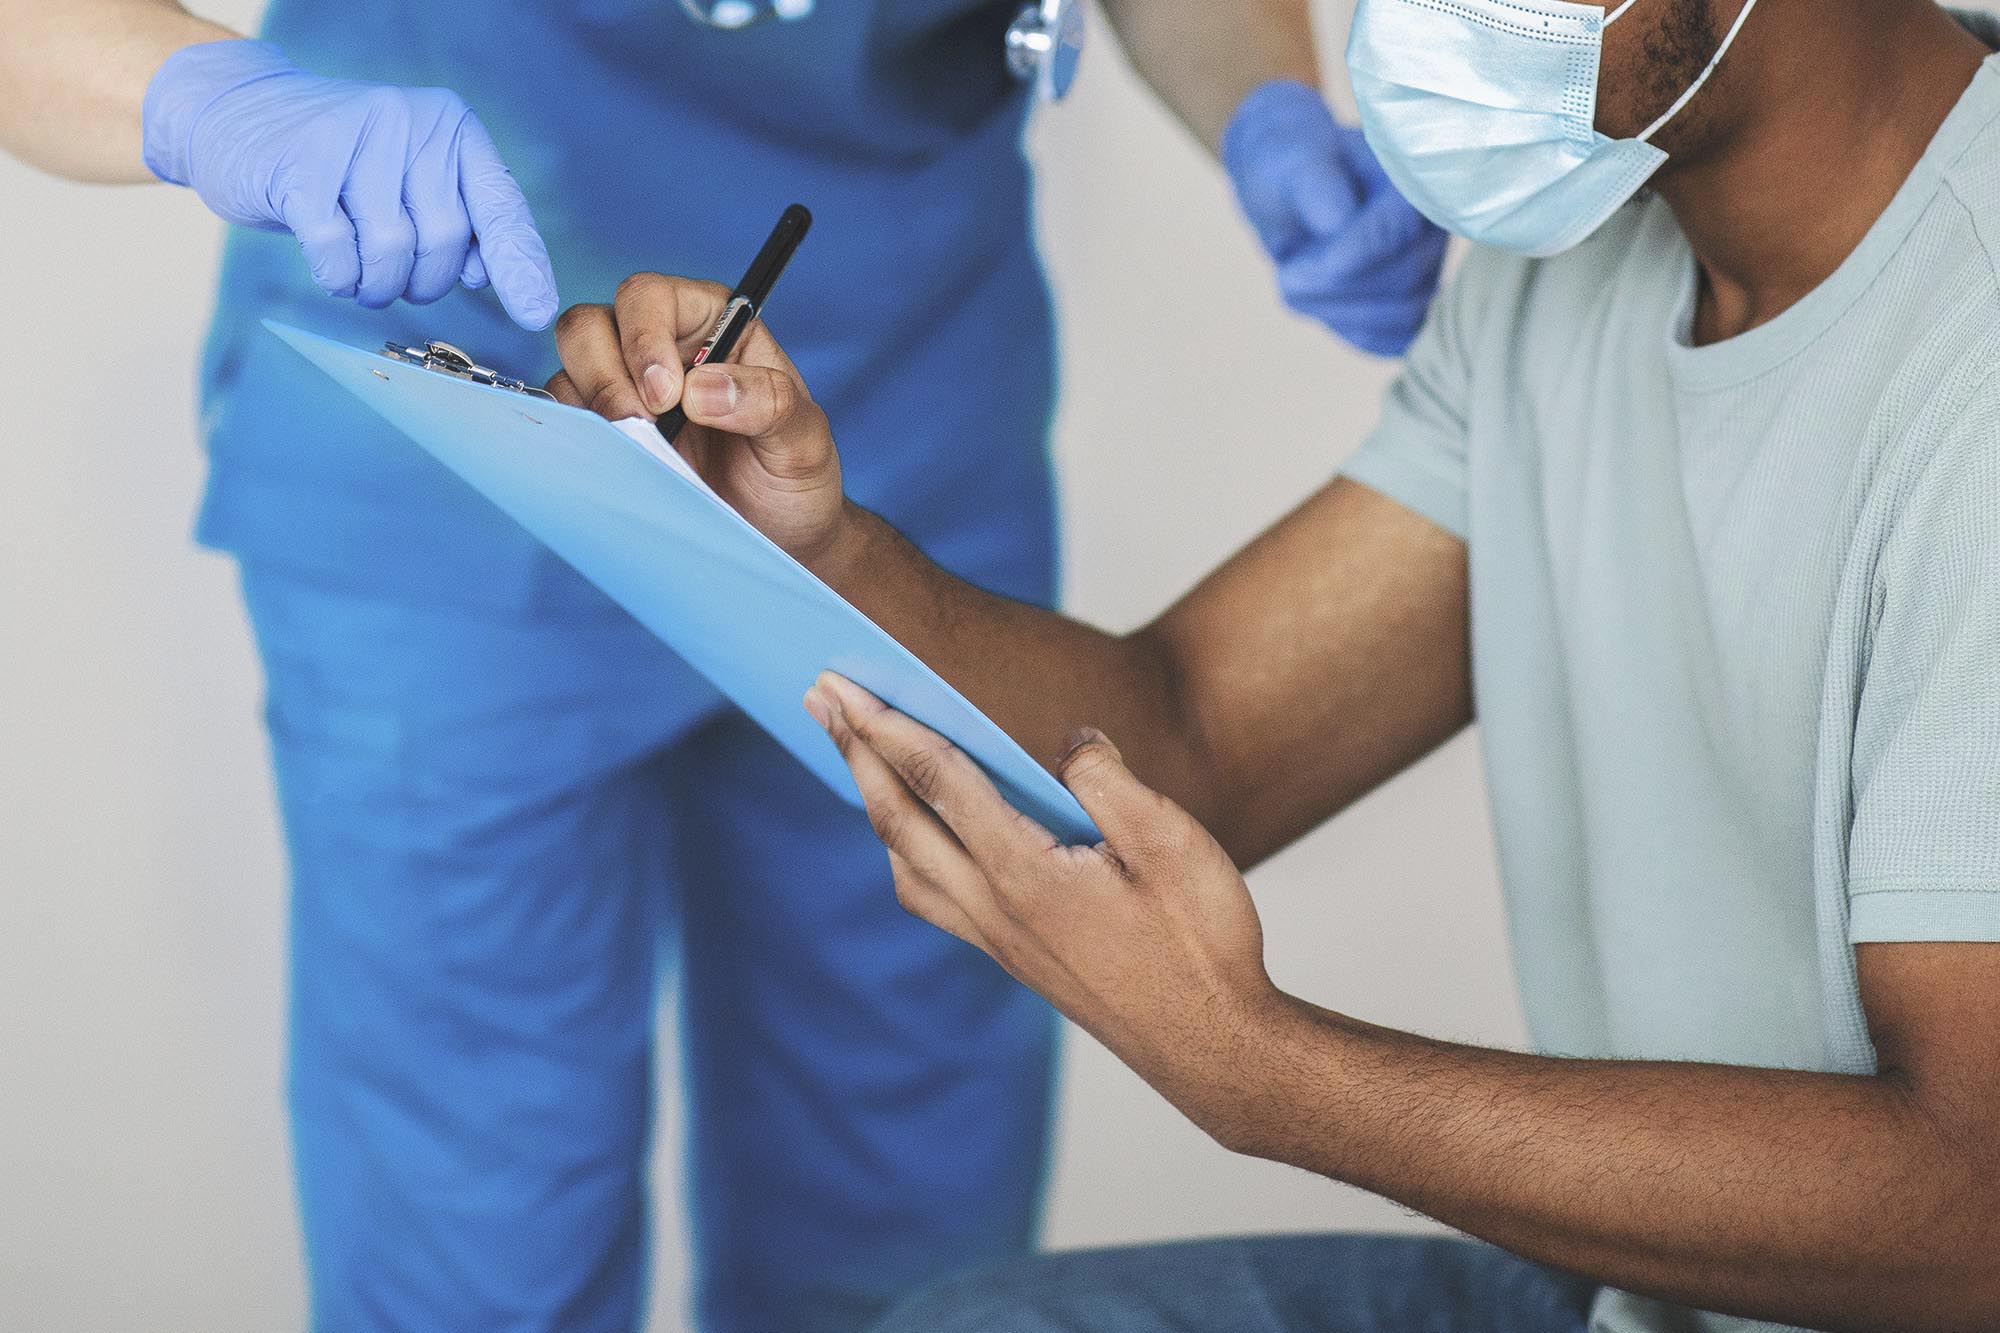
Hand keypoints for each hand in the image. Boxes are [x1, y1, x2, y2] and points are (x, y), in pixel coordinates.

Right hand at [141, 39, 557, 328]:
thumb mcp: (410, 177)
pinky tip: (330, 262)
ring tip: (360, 271)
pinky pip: (337, 252)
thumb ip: (459, 217)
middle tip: (397, 277)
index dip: (520, 265)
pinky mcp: (300, 165)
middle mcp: (410, 122)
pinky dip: (337, 276)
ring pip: (391, 250)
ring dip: (376, 283)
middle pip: (445, 239)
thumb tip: (489, 275)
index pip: (501, 206)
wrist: (238, 112)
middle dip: (425, 280)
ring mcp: (354, 138)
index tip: (535, 314)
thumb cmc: (341, 162)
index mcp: (451, 127)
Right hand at [548, 274, 850, 565]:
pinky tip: (618, 463)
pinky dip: (579, 438)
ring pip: (569, 369)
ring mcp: (625, 389)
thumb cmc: (794, 478)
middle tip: (642, 427)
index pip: (649, 297)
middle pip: (590, 325)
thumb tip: (702, 388)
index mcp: (711, 323)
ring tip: (639, 452)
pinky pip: (565, 419)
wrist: (778, 537)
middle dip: (604, 376)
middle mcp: (660, 346)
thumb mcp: (804, 440)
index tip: (666, 398)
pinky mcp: (605, 432)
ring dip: (592, 409)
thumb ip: (770, 403)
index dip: (643, 338)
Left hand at [803, 671, 1284, 1132]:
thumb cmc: (1200, 946)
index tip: (843, 686)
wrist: (1213, 1049)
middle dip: (855, 752)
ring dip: (872, 805)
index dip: (887, 726)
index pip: (937, 781)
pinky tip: (917, 841)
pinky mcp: (1014, 960)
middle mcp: (993, 910)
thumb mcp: (1171, 843)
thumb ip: (1108, 780)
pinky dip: (904, 854)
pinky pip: (932, 899)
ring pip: (904, 865)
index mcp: (1024, 874)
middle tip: (817, 698)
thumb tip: (1069, 741)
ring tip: (857, 759)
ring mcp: (998, 941)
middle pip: (899, 819)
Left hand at [1223, 80, 1445, 357]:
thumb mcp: (1292, 164)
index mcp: (1412, 176)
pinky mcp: (1416, 301)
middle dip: (1332, 289)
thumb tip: (1338, 221)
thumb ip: (1315, 186)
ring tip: (1298, 284)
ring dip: (1338, 313)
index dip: (1343, 262)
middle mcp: (1433, 222)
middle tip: (1285, 275)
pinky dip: (1352, 331)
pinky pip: (1396, 339)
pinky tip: (1324, 305)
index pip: (1395, 232)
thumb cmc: (1293, 165)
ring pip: (1403, 315)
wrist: (1293, 186)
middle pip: (1401, 280)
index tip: (1289, 271)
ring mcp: (1430, 263)